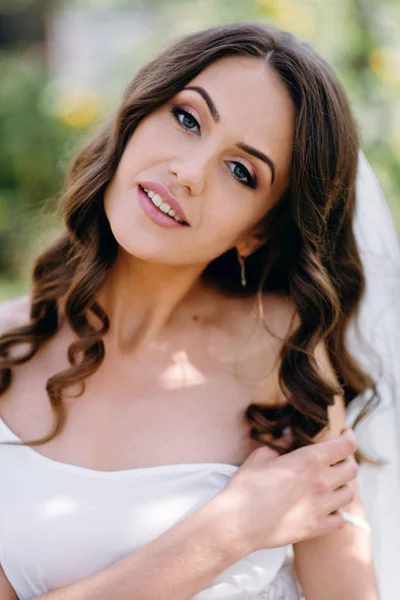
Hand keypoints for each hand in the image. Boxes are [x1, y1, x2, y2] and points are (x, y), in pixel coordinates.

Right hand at [219, 429, 357, 552]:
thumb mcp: (261, 455)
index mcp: (309, 460)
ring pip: (349, 494)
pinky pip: (340, 519)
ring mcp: (321, 507)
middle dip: (346, 460)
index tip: (345, 434)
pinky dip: (337, 511)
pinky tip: (326, 507)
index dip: (349, 437)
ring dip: (342, 486)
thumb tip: (290, 437)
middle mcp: (321, 483)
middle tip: (335, 459)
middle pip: (352, 469)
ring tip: (331, 484)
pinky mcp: (316, 528)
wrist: (238, 522)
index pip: (345, 446)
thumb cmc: (247, 486)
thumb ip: (281, 444)